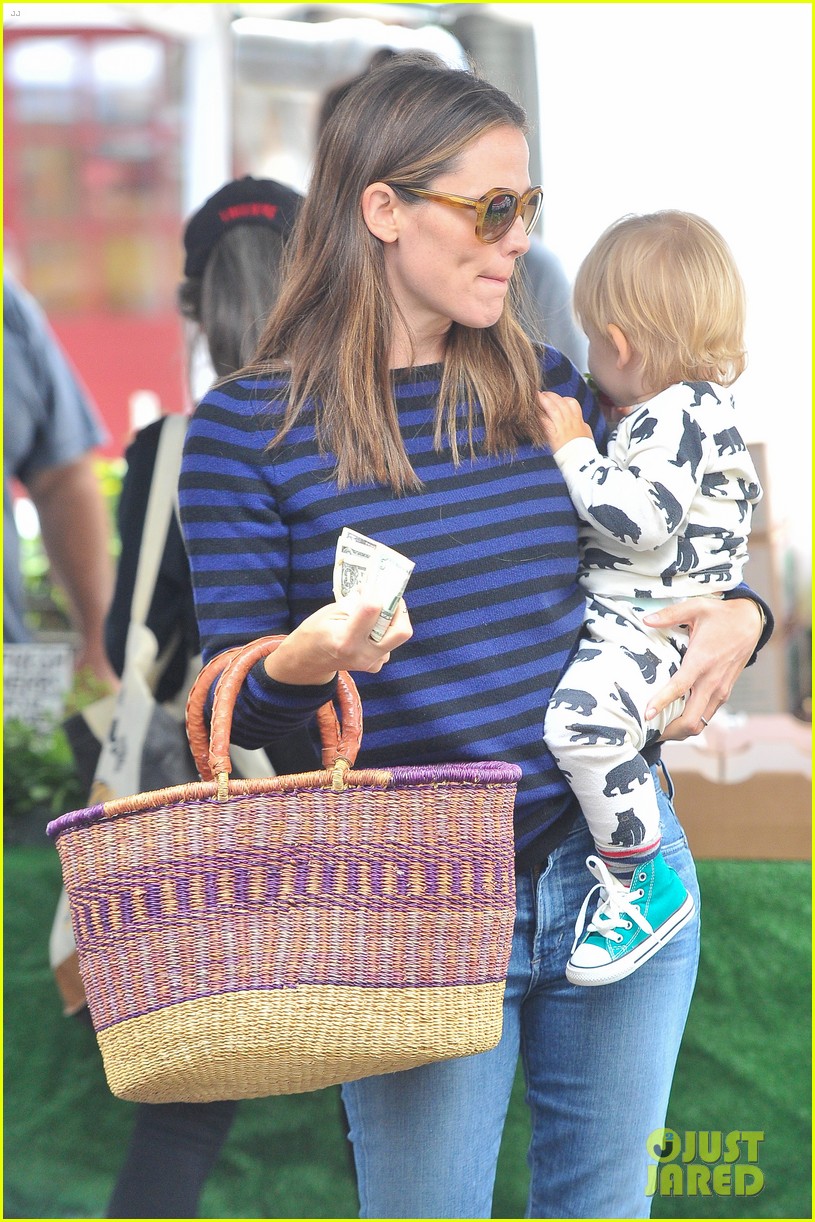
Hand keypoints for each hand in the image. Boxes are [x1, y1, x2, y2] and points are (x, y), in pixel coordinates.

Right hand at [264, 589, 412, 685]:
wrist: (308, 661)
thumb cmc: (315, 632)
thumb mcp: (330, 611)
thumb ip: (356, 602)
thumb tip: (377, 590)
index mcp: (346, 639)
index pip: (373, 609)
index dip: (375, 592)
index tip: (370, 586)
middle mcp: (363, 654)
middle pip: (402, 631)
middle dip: (399, 610)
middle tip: (389, 599)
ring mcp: (371, 663)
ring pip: (396, 636)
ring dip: (389, 621)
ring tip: (371, 616)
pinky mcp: (375, 666)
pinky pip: (389, 645)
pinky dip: (382, 633)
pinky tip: (366, 632)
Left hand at [538, 391, 592, 451]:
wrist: (582, 462)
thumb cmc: (585, 451)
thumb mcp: (586, 435)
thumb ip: (581, 426)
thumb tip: (581, 422)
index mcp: (579, 421)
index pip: (572, 403)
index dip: (563, 399)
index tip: (557, 399)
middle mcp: (571, 422)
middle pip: (561, 402)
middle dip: (552, 396)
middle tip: (544, 394)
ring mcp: (562, 428)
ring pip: (554, 409)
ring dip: (545, 401)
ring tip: (537, 396)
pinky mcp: (554, 437)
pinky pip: (545, 422)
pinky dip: (539, 415)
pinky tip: (533, 412)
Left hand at [643, 597, 762, 738]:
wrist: (751, 622)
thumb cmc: (720, 614)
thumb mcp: (696, 607)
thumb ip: (670, 614)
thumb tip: (646, 620)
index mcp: (701, 661)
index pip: (679, 688)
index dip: (662, 703)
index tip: (646, 715)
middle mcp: (712, 681)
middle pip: (692, 720)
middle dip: (670, 731)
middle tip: (648, 732)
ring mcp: (720, 690)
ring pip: (700, 723)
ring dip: (680, 730)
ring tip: (658, 731)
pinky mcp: (724, 692)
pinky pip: (706, 716)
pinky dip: (691, 722)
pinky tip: (675, 720)